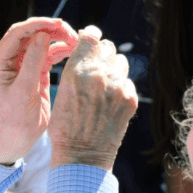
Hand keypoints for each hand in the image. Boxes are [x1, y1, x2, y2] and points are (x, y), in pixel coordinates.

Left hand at [0, 17, 76, 164]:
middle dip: (51, 30)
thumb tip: (43, 35)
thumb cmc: (15, 117)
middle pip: (30, 34)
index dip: (37, 25)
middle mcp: (9, 59)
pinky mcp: (36, 71)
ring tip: (76, 40)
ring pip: (41, 42)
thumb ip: (33, 62)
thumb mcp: (24, 90)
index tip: (56, 23)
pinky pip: (49, 54)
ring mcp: (23, 64)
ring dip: (58, 38)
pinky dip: (61, 50)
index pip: (16, 33)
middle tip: (71, 32)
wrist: (18, 136)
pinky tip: (73, 49)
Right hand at [48, 26, 137, 170]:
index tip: (92, 37)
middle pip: (108, 47)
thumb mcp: (62, 92)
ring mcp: (117, 87)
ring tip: (104, 86)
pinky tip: (110, 102)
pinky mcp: (130, 100)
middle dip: (102, 55)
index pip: (90, 36)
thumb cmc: (65, 127)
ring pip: (121, 62)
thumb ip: (76, 70)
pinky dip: (121, 88)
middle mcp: (98, 75)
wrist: (81, 157)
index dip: (92, 35)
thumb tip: (88, 53)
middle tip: (97, 68)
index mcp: (76, 71)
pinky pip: (128, 82)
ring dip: (114, 69)